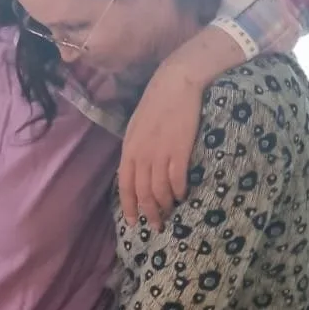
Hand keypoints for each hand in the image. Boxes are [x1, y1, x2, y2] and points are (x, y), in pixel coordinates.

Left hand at [118, 61, 203, 230]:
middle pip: (143, 194)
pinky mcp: (179, 151)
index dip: (129, 207)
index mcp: (129, 150)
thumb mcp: (136, 127)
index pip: (125, 187)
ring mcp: (160, 155)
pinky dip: (179, 192)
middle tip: (157, 225)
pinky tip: (182, 195)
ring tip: (171, 211)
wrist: (175, 83)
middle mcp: (141, 156)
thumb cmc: (156, 102)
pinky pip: (177, 181)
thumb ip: (135, 149)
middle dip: (150, 213)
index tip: (134, 223)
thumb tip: (137, 170)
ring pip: (160, 191)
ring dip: (165, 205)